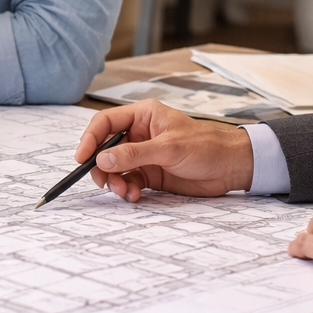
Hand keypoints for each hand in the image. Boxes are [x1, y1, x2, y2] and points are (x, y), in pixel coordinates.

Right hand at [73, 100, 253, 201]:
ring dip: (115, 182)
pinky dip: (127, 190)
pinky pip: (129, 181)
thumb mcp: (168, 148)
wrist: (231, 167)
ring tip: (126, 192)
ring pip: (115, 168)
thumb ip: (134, 154)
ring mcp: (144, 155)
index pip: (106, 123)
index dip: (90, 139)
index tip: (81, 158)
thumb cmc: (207, 146)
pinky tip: (135, 195)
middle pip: (106, 148)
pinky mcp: (150, 173)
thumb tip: (102, 159)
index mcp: (143, 116)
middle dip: (102, 167)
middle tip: (104, 182)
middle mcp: (140, 133)